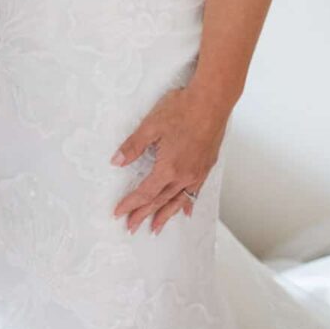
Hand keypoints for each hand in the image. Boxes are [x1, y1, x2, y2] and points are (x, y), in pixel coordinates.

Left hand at [111, 86, 228, 235]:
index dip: (130, 204)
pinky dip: (187, 203)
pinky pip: (195, 192)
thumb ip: (133, 146)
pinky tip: (185, 211)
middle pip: (160, 201)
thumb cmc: (182, 109)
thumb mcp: (151, 125)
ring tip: (155, 227)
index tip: (119, 213)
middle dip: (143, 214)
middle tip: (131, 227)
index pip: (145, 192)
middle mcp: (184, 175)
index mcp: (168, 167)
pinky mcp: (206, 166)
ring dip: (165, 215)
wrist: (212, 100)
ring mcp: (197, 173)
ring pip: (178, 201)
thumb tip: (117, 161)